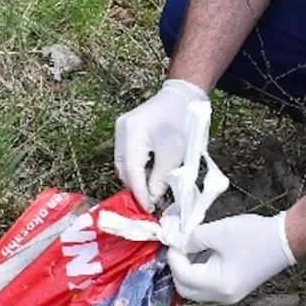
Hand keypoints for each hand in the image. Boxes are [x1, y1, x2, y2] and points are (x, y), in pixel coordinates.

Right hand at [114, 79, 207, 211]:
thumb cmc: (182, 121)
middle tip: (149, 205)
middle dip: (135, 188)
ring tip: (149, 194)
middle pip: (124, 168)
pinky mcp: (126, 131)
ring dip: (135, 179)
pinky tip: (147, 178)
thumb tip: (152, 199)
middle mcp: (121, 130)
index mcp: (133, 133)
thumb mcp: (174, 154)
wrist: (183, 96)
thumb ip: (160, 179)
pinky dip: (136, 168)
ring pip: (124, 163)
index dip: (139, 192)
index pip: (132, 170)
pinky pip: (127, 155)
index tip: (147, 209)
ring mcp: (121, 129)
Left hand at [167, 213, 296, 303]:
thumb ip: (193, 239)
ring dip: (189, 269)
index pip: (183, 276)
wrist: (286, 240)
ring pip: (197, 288)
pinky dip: (201, 270)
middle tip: (178, 246)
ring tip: (192, 246)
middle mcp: (223, 297)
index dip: (174, 257)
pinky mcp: (234, 289)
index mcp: (219, 285)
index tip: (173, 239)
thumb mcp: (218, 232)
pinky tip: (204, 252)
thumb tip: (180, 243)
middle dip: (178, 267)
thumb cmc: (255, 235)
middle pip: (186, 289)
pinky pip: (209, 284)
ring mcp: (229, 295)